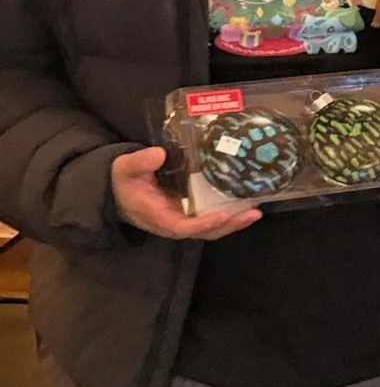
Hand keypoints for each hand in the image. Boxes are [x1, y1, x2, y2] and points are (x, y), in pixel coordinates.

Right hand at [111, 146, 261, 240]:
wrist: (117, 191)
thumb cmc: (123, 181)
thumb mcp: (125, 168)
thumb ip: (140, 162)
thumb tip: (159, 154)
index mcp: (157, 216)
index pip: (183, 226)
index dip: (203, 224)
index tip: (223, 216)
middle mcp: (173, 222)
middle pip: (205, 232)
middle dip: (229, 225)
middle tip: (253, 214)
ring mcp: (182, 219)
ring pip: (211, 228)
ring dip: (233, 222)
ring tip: (255, 211)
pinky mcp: (188, 213)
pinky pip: (210, 218)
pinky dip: (228, 215)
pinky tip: (245, 204)